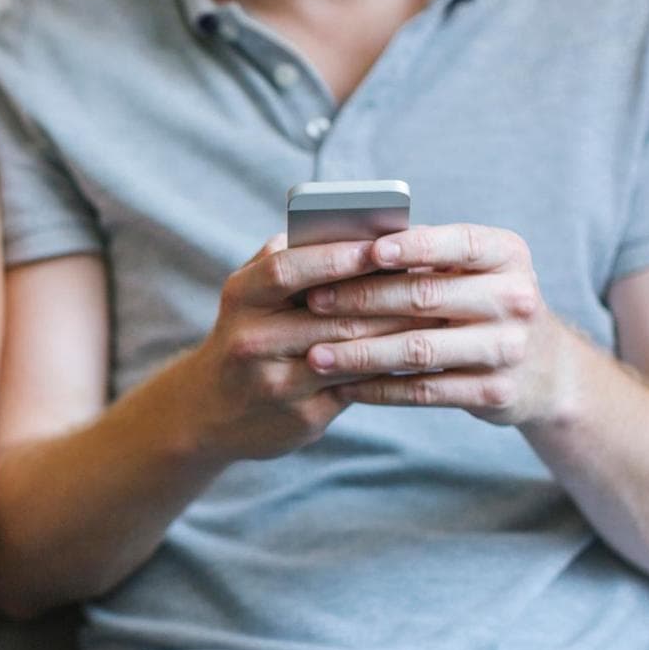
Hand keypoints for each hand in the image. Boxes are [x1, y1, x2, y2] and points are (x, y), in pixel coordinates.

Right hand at [180, 234, 438, 460]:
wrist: (210, 412)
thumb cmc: (247, 334)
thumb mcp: (251, 294)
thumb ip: (292, 259)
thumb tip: (359, 231)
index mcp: (241, 299)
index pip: (287, 269)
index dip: (336, 256)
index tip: (382, 244)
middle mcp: (252, 341)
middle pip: (333, 315)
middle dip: (390, 297)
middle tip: (436, 279)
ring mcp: (276, 384)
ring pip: (354, 353)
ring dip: (400, 333)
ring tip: (438, 314)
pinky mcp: (302, 417)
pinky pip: (360, 387)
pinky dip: (393, 368)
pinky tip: (420, 354)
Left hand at [303, 223, 571, 425]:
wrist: (545, 369)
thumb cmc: (486, 304)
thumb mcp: (476, 271)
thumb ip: (427, 254)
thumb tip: (350, 240)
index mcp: (508, 256)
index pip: (459, 243)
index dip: (413, 246)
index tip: (368, 249)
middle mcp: (516, 299)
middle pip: (425, 297)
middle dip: (362, 299)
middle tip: (313, 302)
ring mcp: (507, 348)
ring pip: (418, 349)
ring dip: (359, 353)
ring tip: (315, 354)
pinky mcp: (494, 392)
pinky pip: (424, 391)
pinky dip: (378, 389)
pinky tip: (344, 385)